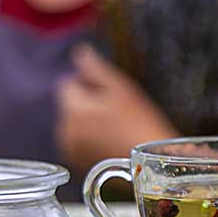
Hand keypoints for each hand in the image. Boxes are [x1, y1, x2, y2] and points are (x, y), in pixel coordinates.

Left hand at [56, 44, 176, 173]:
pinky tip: (110, 141)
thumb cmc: (139, 123)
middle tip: (116, 112)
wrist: (152, 165)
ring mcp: (70, 149)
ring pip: (73, 123)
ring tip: (115, 128)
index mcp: (73, 109)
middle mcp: (65, 130)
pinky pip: (77, 141)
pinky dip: (88, 139)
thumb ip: (94, 68)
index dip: (87, 85)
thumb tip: (79, 51)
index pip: (67, 85)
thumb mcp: (120, 88)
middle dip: (86, 104)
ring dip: (86, 121)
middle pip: (69, 105)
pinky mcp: (77, 163)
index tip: (110, 95)